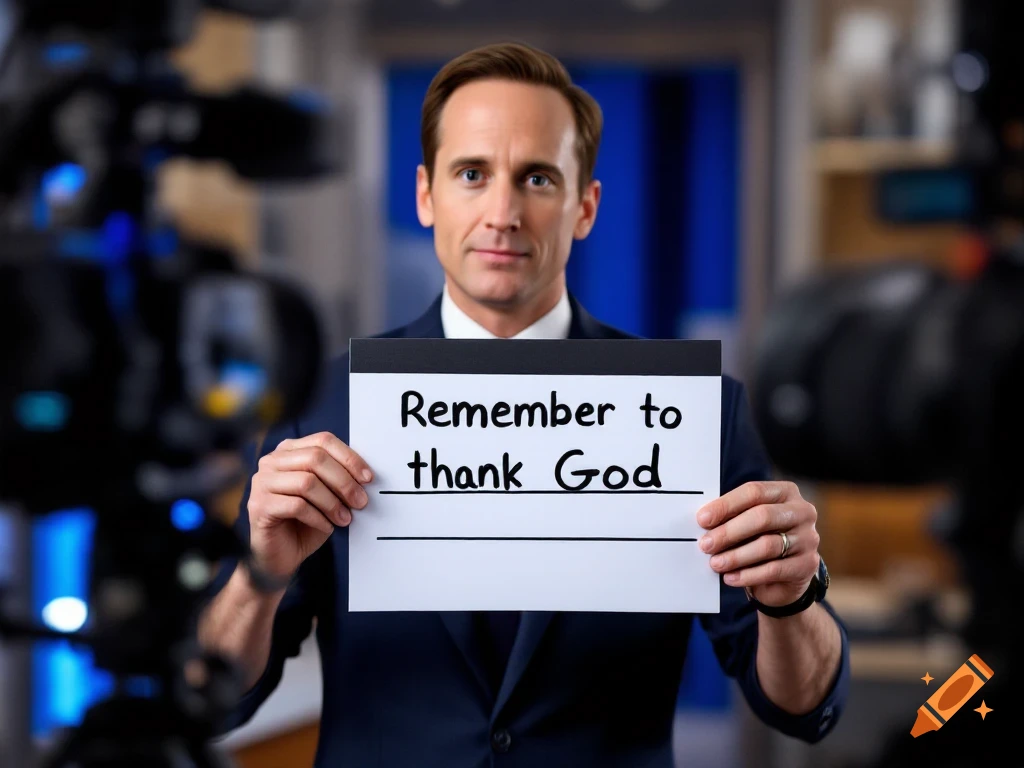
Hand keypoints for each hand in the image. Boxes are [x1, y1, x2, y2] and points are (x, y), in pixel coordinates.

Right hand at [247, 431, 372, 581]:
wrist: (281, 555)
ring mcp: (262, 482)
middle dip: (344, 481)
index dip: (349, 457)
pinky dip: (318, 517)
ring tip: (345, 518)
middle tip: (360, 501)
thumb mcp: (326, 494)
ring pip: (306, 482)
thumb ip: (338, 478)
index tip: (368, 478)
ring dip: (332, 502)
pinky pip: (296, 506)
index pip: (323, 440)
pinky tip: (327, 527)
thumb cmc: (305, 522)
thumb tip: (366, 474)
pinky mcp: (260, 506)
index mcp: (289, 450)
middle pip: (316, 459)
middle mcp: (271, 461)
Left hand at [696, 481, 819, 607]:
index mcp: (785, 492)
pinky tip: (730, 578)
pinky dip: (748, 575)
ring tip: (715, 563)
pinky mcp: (807, 565)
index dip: (726, 505)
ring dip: (736, 556)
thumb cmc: (760, 539)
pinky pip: (774, 570)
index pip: (754, 492)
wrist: (784, 576)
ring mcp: (808, 538)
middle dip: (729, 531)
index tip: (702, 519)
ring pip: (767, 545)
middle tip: (706, 544)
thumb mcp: (748, 523)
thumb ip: (732, 516)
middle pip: (762, 517)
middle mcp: (802, 512)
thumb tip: (703, 521)